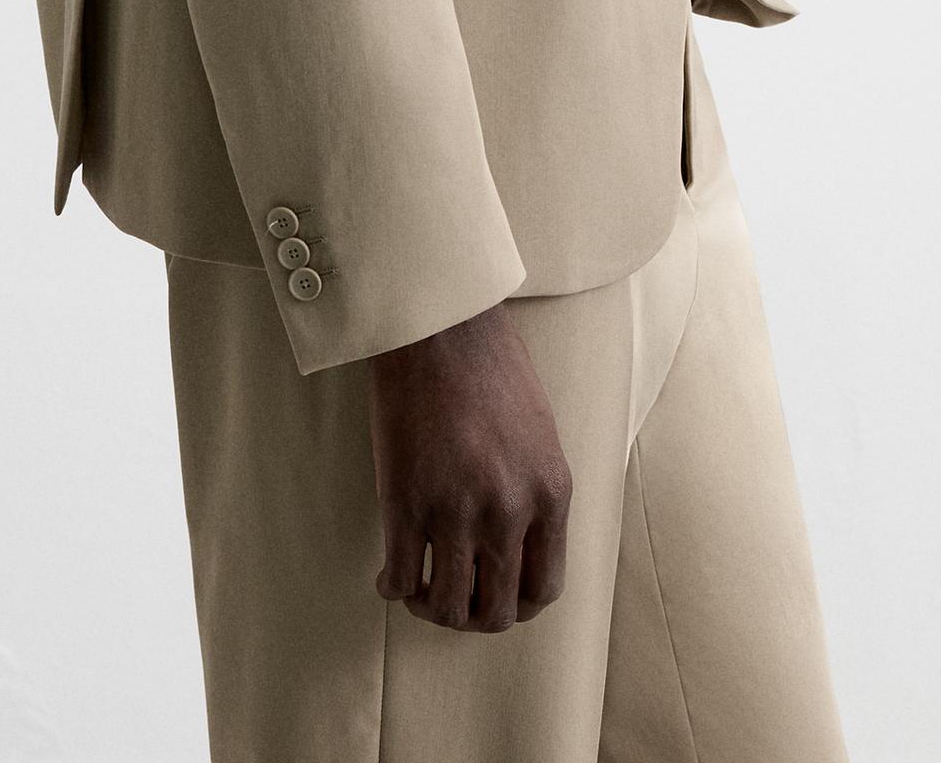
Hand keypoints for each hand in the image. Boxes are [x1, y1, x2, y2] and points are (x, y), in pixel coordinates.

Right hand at [366, 302, 572, 632]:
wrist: (440, 325)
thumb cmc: (491, 366)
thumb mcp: (540, 434)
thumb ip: (535, 494)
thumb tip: (519, 549)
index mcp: (550, 493)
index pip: (545, 588)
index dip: (518, 605)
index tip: (497, 596)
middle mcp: (508, 512)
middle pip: (497, 611)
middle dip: (475, 616)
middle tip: (455, 598)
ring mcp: (455, 511)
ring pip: (447, 608)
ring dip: (432, 609)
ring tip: (421, 589)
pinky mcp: (405, 503)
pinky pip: (400, 580)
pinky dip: (393, 589)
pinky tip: (390, 576)